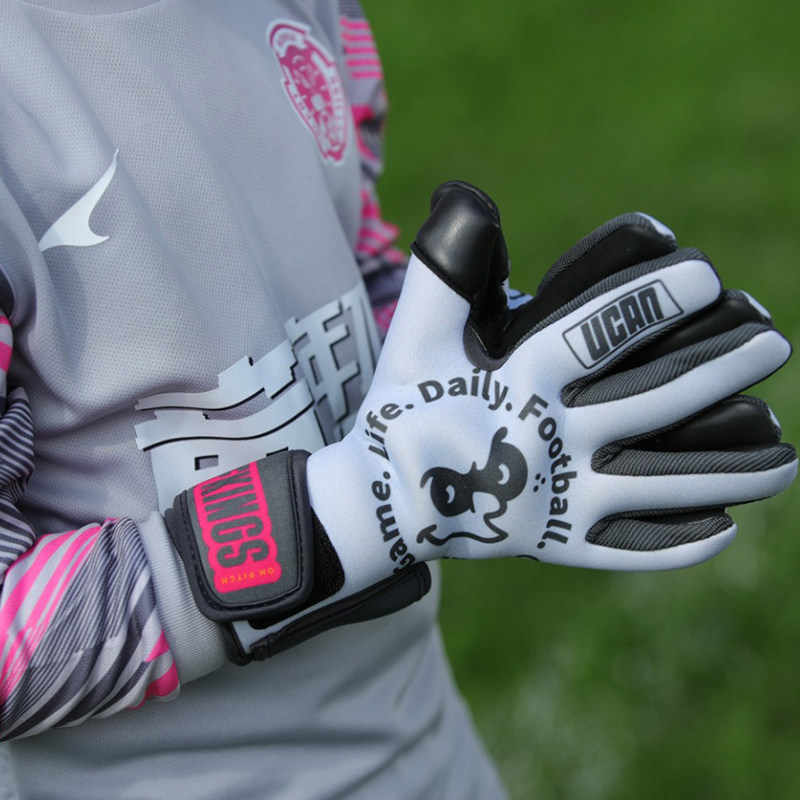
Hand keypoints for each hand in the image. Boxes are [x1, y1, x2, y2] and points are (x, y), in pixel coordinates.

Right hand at [167, 182, 796, 660]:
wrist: (381, 502)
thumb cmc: (405, 409)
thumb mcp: (413, 336)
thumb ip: (443, 270)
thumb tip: (469, 197)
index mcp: (518, 384)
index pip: (598, 334)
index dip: (654, 302)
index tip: (708, 276)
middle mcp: (549, 442)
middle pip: (652, 404)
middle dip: (719, 369)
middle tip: (775, 343)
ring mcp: (559, 504)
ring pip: (661, 486)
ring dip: (730, 470)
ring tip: (787, 455)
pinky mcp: (558, 549)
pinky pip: (629, 552)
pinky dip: (680, 545)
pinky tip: (726, 529)